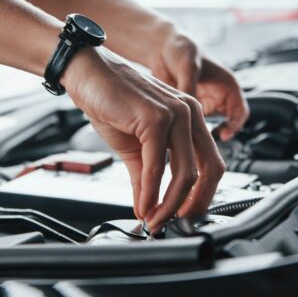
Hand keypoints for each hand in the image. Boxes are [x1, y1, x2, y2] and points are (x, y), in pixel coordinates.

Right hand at [61, 47, 225, 229]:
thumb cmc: (110, 100)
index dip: (202, 195)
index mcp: (191, 118)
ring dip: (169, 204)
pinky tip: (142, 204)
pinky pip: (157, 165)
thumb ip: (146, 175)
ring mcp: (176, 114)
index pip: (211, 163)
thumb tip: (148, 207)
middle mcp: (191, 113)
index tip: (184, 215)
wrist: (86, 73)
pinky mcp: (155, 117)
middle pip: (209, 170)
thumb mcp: (134, 145)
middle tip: (174, 223)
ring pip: (185, 172)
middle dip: (193, 204)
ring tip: (154, 219)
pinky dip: (149, 191)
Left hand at [152, 32, 249, 141]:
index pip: (240, 111)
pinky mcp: (189, 109)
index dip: (235, 125)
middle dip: (218, 134)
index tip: (224, 134)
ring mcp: (204, 103)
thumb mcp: (188, 67)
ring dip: (203, 134)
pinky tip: (178, 132)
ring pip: (210, 126)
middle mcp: (218, 96)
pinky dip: (188, 130)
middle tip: (207, 143)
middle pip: (227, 124)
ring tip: (192, 139)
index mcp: (227, 85)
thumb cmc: (181, 49)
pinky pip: (193, 124)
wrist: (161, 47)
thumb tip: (190, 110)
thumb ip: (190, 88)